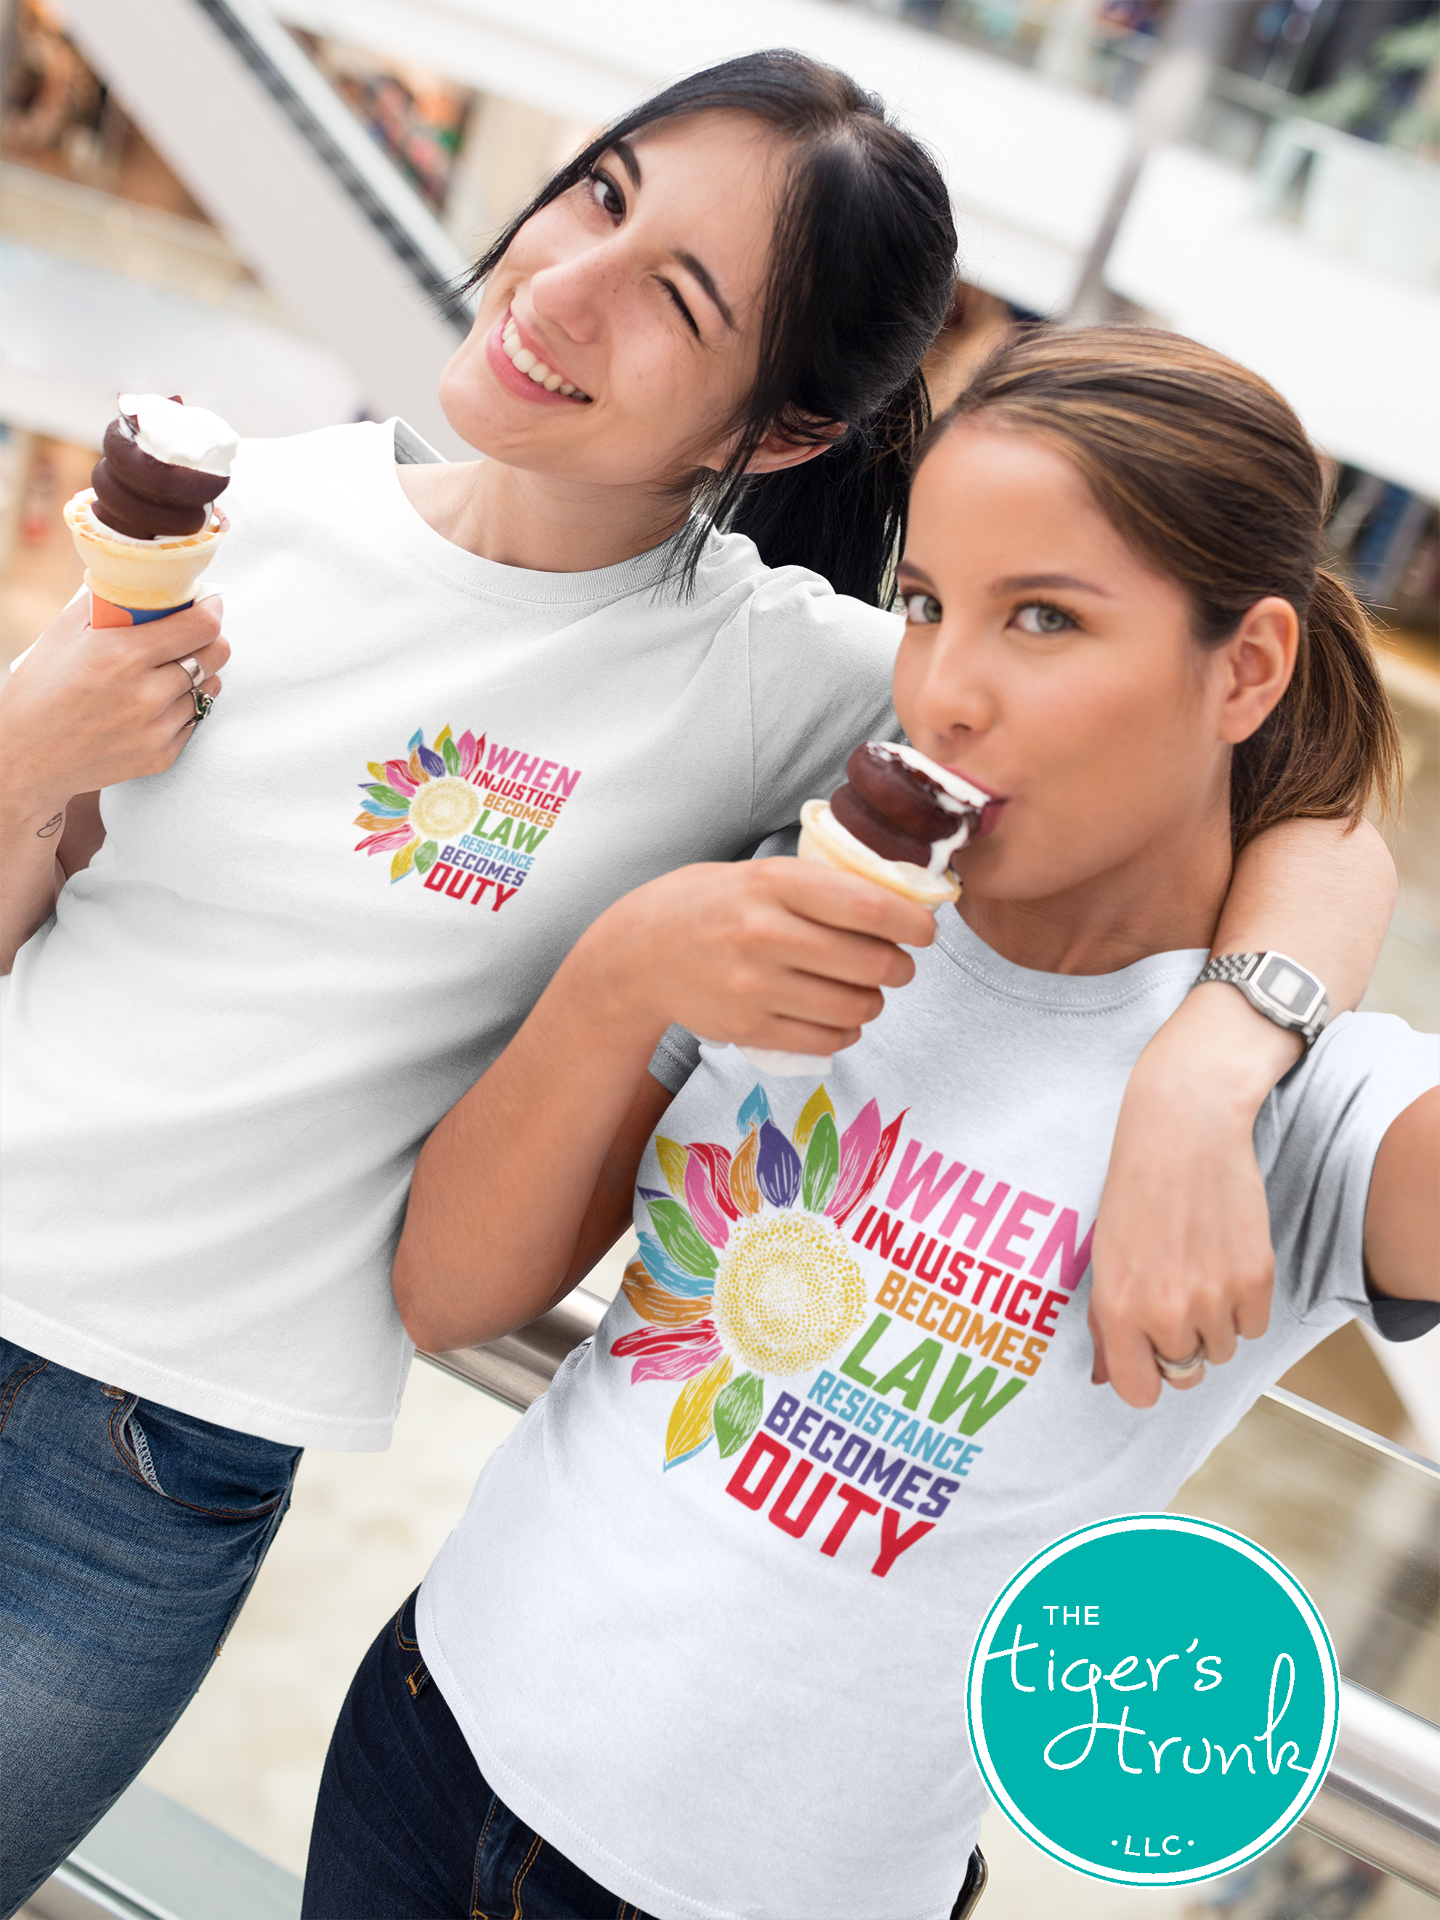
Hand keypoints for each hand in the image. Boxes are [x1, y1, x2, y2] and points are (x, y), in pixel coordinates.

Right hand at [0, 593, 227, 815]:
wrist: (26, 757)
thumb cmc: (40, 691)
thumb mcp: (64, 635)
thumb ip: (107, 604)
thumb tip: (143, 584)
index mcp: (122, 656)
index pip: (199, 626)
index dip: (211, 610)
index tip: (209, 604)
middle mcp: (146, 694)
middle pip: (216, 656)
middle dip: (211, 639)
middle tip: (195, 635)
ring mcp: (157, 729)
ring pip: (209, 689)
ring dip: (198, 675)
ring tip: (171, 670)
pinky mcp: (162, 756)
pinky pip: (194, 720)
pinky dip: (183, 706)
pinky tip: (156, 702)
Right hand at [575, 857, 936, 1059]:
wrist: (637, 954)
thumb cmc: (710, 905)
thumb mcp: (759, 873)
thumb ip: (820, 885)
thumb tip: (900, 904)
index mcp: (774, 882)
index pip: (869, 907)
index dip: (913, 923)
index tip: (924, 929)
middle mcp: (764, 933)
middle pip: (872, 963)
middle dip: (901, 967)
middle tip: (898, 963)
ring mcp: (755, 985)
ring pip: (856, 1006)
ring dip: (876, 1002)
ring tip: (866, 990)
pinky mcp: (749, 1028)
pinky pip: (828, 1039)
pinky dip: (847, 1030)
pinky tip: (839, 1015)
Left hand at [1088, 985, 1298, 1407]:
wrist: (1184, 1129)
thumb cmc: (1136, 1186)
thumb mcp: (1105, 1254)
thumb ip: (1106, 1322)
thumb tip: (1105, 1377)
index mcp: (1116, 1307)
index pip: (1138, 1392)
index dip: (1145, 1376)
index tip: (1148, 1355)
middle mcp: (1164, 1312)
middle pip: (1185, 1371)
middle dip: (1180, 1343)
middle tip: (1175, 1291)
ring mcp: (1214, 1298)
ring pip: (1223, 1349)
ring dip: (1214, 1321)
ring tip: (1198, 1266)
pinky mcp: (1256, 1279)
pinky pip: (1254, 1326)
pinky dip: (1244, 1303)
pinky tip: (1224, 1258)